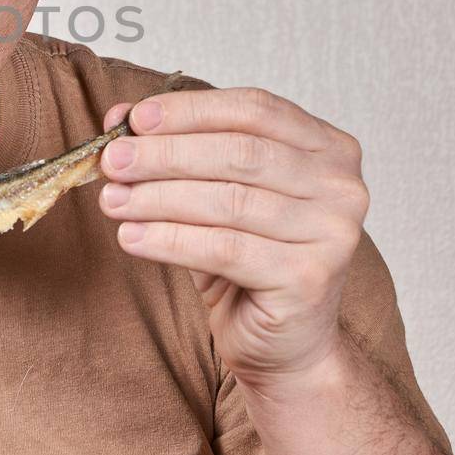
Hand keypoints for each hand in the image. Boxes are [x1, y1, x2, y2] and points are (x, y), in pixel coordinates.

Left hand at [97, 87, 368, 388]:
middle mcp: (342, 186)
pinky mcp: (309, 278)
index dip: (190, 110)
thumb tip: (121, 116)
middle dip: (166, 153)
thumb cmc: (250, 259)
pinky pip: (224, 249)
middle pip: (240, 153)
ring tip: (112, 199)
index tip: (133, 119)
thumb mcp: (213, 193)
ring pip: (228, 200)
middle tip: (112, 160)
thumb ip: (179, 149)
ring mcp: (332, 233)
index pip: (254, 109)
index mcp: (328, 148)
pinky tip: (132, 236)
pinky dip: (169, 240)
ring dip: (158, 197)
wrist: (285, 344)